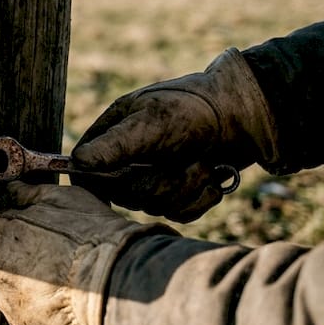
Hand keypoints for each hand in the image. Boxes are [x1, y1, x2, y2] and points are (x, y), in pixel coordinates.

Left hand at [0, 183, 169, 324]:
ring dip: (26, 281)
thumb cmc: (89, 237)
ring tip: (61, 274)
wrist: (117, 285)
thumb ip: (25, 193)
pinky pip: (27, 315)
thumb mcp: (58, 198)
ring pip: (8, 288)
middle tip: (45, 246)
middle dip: (9, 250)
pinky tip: (66, 298)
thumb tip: (10, 190)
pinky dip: (41, 307)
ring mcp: (8, 307)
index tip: (10, 218)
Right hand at [72, 48, 275, 221]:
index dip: (97, 182)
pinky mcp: (179, 195)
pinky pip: (180, 215)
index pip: (85, 170)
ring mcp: (153, 180)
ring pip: (155, 207)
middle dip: (162, 183)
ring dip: (186, 188)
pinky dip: (201, 199)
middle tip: (188, 159)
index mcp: (112, 136)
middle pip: (125, 196)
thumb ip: (114, 144)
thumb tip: (77, 162)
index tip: (120, 183)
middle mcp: (128, 161)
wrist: (246, 117)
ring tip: (204, 163)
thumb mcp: (151, 123)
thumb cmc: (194, 109)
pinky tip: (213, 179)